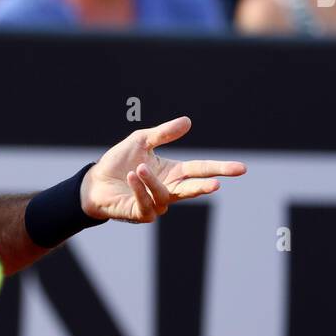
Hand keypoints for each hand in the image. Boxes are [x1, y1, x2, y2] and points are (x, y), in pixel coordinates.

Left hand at [81, 116, 245, 222]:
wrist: (94, 180)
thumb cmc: (119, 161)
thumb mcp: (141, 141)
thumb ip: (164, 133)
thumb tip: (188, 121)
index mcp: (174, 172)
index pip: (201, 170)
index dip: (220, 169)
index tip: (241, 168)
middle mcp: (169, 190)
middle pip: (194, 189)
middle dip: (206, 186)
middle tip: (217, 184)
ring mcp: (156, 204)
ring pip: (165, 196)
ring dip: (152, 181)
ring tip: (138, 167)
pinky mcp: (141, 214)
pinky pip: (147, 204)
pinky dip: (140, 189)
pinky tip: (132, 176)